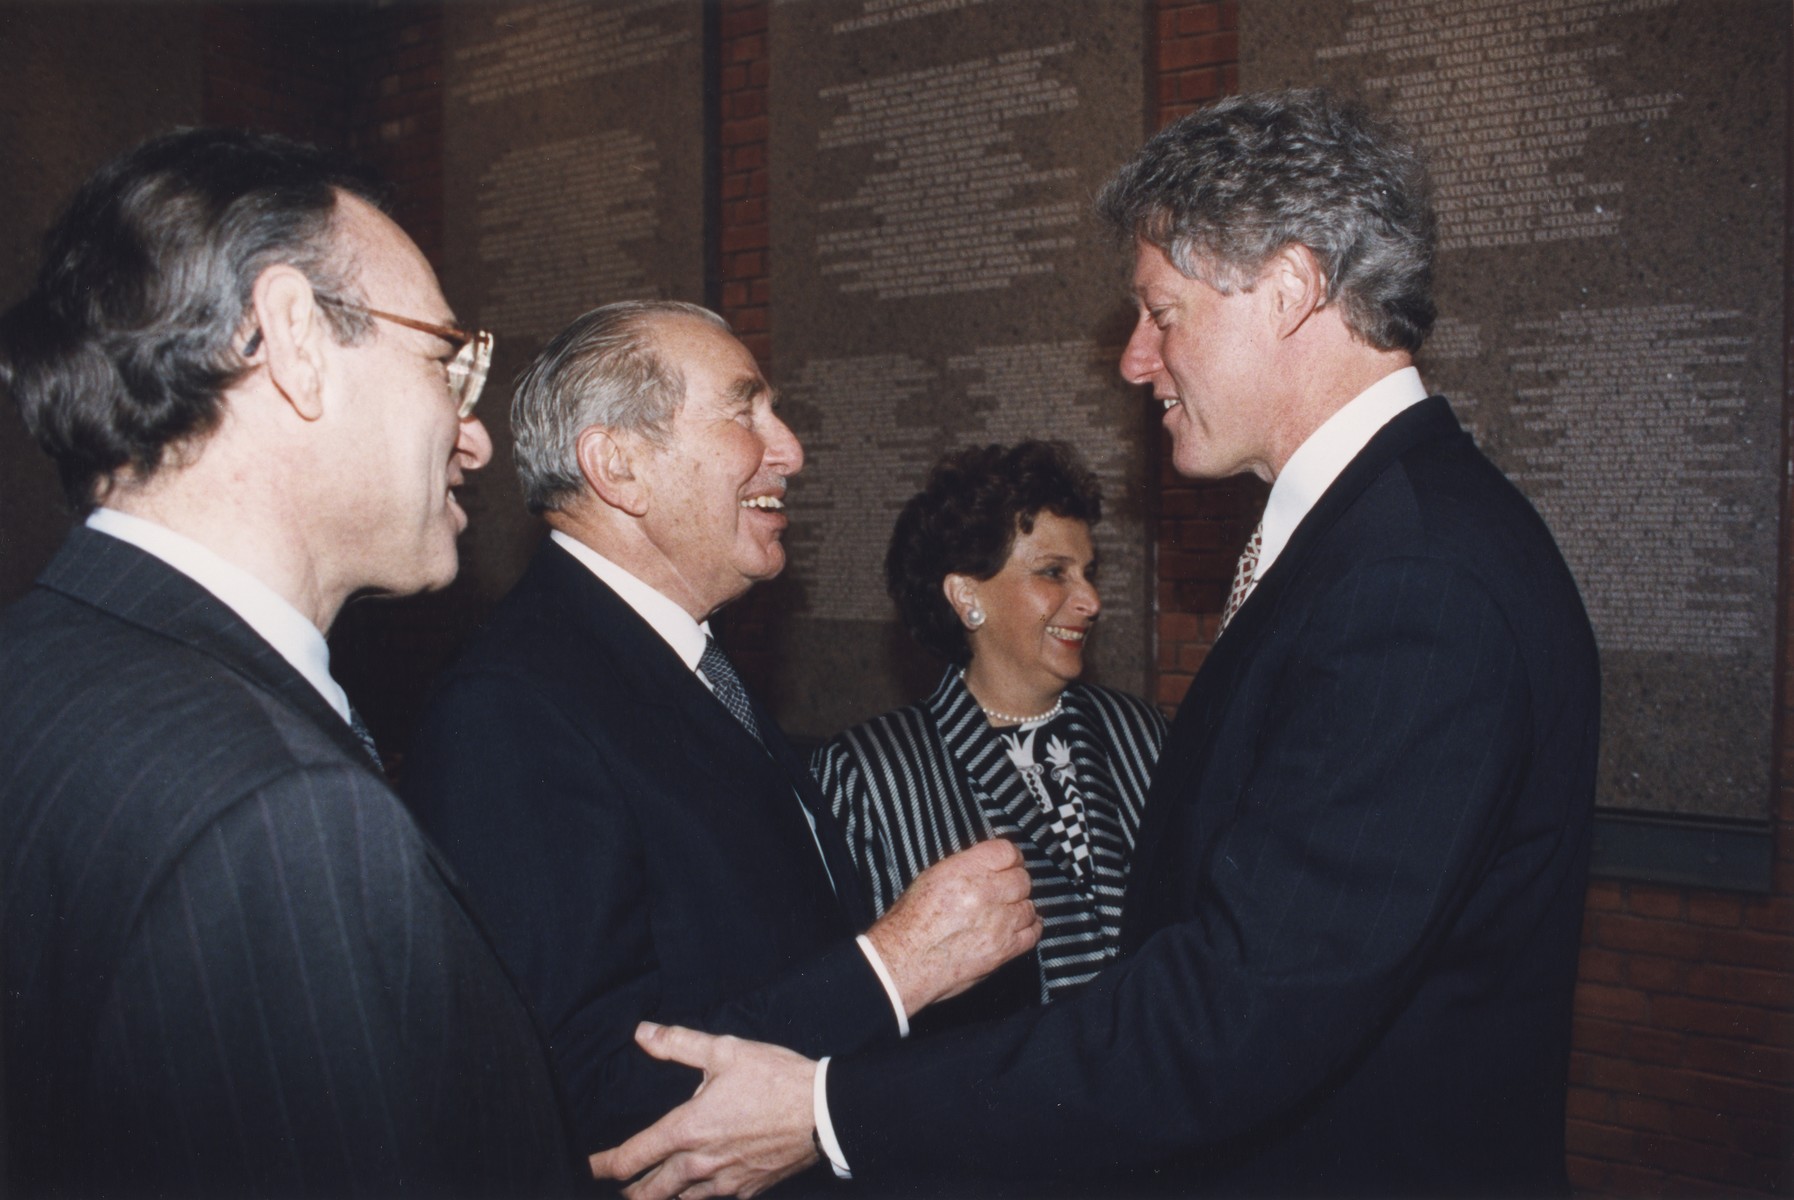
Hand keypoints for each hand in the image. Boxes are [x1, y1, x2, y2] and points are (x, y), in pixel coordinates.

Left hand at [588, 1023, 816, 1199]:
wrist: (823, 1112)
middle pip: (649, 1192)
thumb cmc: (775, 1079)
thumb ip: (678, 1043)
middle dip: (628, 1192)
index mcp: (687, 1129)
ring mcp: (724, 1182)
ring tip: (648, 1196)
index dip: (604, 1165)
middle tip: (616, 1190)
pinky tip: (699, 1192)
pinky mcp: (747, 1190)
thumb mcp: (724, 1051)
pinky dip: (698, 1198)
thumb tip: (642, 1032)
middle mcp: (699, 1164)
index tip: (588, 1168)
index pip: (632, 1156)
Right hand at [864, 837, 1040, 1015]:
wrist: (903, 962)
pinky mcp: (1003, 951)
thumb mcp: (932, 878)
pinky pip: (1032, 934)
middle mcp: (985, 894)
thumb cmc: (909, 922)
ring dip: (1020, 907)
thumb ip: (966, 869)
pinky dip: (1030, 928)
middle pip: (1022, 879)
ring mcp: (998, 924)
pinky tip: (1020, 927)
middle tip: (1005, 889)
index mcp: (964, 871)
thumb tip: (990, 867)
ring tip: (1008, 911)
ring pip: (1029, 906)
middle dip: (1015, 883)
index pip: (1007, 851)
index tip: (1009, 863)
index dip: (1011, 857)